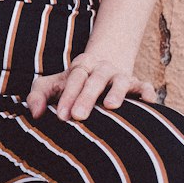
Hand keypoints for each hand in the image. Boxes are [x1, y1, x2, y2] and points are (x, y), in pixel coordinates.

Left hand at [25, 53, 160, 122]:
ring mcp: (121, 76)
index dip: (68, 96)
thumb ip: (38, 96)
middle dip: (87, 97)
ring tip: (111, 106)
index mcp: (81, 66)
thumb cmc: (72, 84)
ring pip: (120, 80)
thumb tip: (35, 114)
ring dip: (116, 91)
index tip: (62, 117)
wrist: (103, 68)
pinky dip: (147, 92)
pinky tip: (148, 102)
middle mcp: (102, 68)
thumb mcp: (52, 85)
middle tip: (78, 116)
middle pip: (95, 79)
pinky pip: (144, 86)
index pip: (74, 78)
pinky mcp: (137, 85)